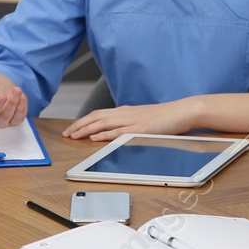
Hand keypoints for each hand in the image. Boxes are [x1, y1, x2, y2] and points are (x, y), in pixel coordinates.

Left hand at [64, 99, 195, 140]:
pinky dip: (105, 134)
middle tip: (66, 134)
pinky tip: (95, 137)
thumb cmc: (165, 117)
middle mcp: (126, 113)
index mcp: (125, 111)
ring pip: (103, 123)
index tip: (72, 128)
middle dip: (79, 125)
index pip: (99, 114)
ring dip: (87, 130)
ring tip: (74, 135)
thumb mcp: (143, 120)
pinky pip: (119, 131)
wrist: (182, 112)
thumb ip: (129, 124)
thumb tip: (116, 132)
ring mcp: (133, 120)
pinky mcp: (140, 129)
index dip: (83, 121)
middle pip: (96, 117)